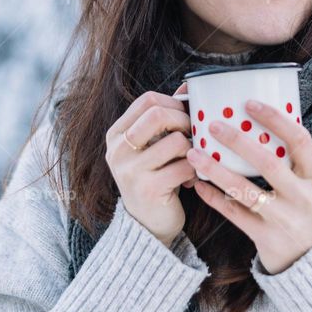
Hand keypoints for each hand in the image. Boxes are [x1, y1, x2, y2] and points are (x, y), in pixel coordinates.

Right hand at [105, 82, 195, 245]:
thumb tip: (188, 86)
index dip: (174, 103)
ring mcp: (130, 171)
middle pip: (158, 115)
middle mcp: (118, 151)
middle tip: (192, 135)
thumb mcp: (153, 145)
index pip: (147, 100)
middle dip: (184, 121)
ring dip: (192, 150)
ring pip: (176, 142)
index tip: (186, 116)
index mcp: (117, 134)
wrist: (147, 225)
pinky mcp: (148, 190)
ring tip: (190, 161)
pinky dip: (195, 172)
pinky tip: (190, 180)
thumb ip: (166, 117)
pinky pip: (185, 167)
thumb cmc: (155, 177)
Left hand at [187, 98, 311, 273]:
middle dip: (238, 142)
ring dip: (216, 170)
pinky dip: (214, 198)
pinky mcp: (266, 238)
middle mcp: (304, 197)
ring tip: (194, 154)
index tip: (250, 103)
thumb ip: (292, 158)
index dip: (275, 119)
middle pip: (268, 163)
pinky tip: (199, 184)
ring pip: (245, 191)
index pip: (300, 140)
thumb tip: (259, 119)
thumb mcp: (311, 183)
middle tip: (214, 125)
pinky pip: (234, 214)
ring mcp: (285, 219)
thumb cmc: (305, 208)